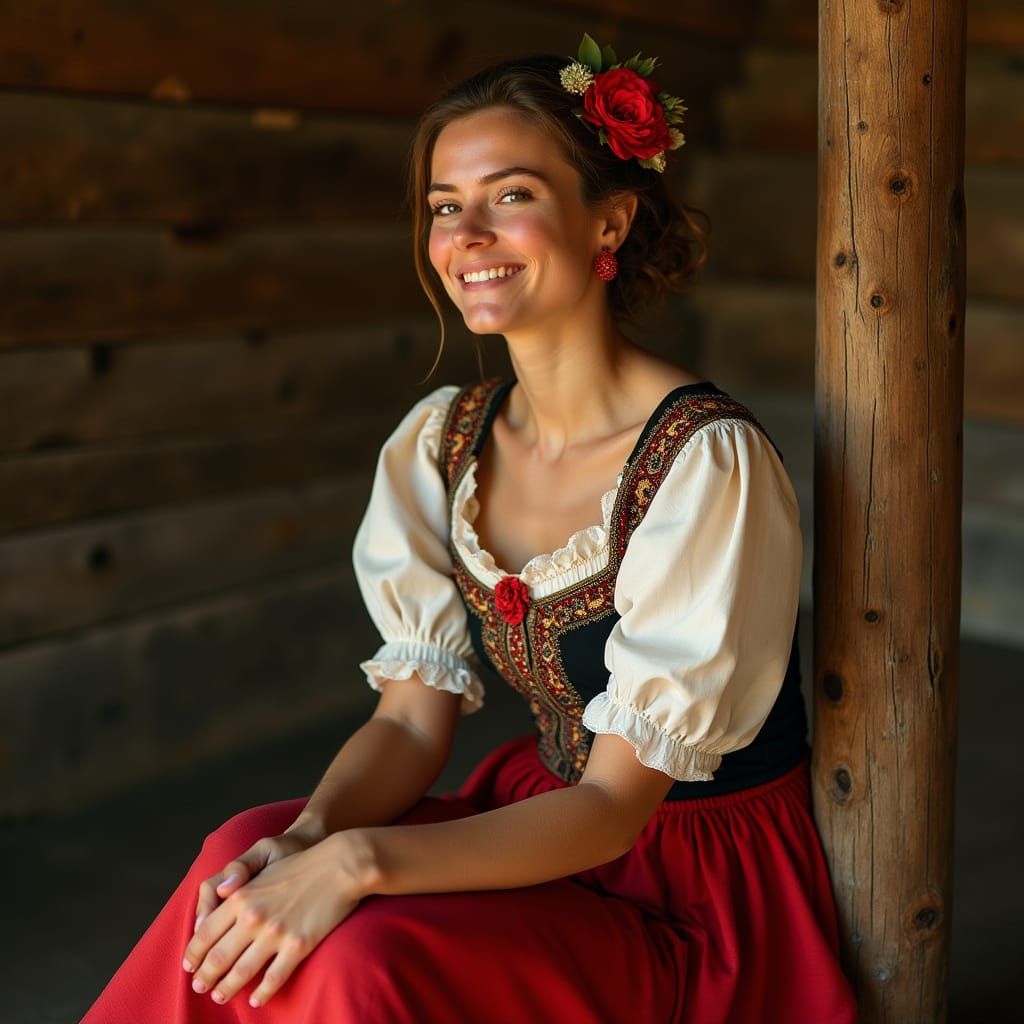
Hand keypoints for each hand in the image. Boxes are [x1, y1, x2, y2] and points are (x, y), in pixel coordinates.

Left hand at [183, 833, 368, 1007]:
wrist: (339, 864)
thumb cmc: (300, 863)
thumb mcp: (261, 867)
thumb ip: (235, 889)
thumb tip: (213, 907)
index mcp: (240, 897)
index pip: (204, 934)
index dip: (192, 955)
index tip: (189, 967)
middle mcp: (253, 917)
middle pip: (217, 958)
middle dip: (204, 977)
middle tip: (199, 987)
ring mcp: (276, 933)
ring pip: (241, 972)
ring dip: (226, 988)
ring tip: (220, 996)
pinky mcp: (298, 945)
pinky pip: (274, 978)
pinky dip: (261, 993)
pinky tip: (256, 999)